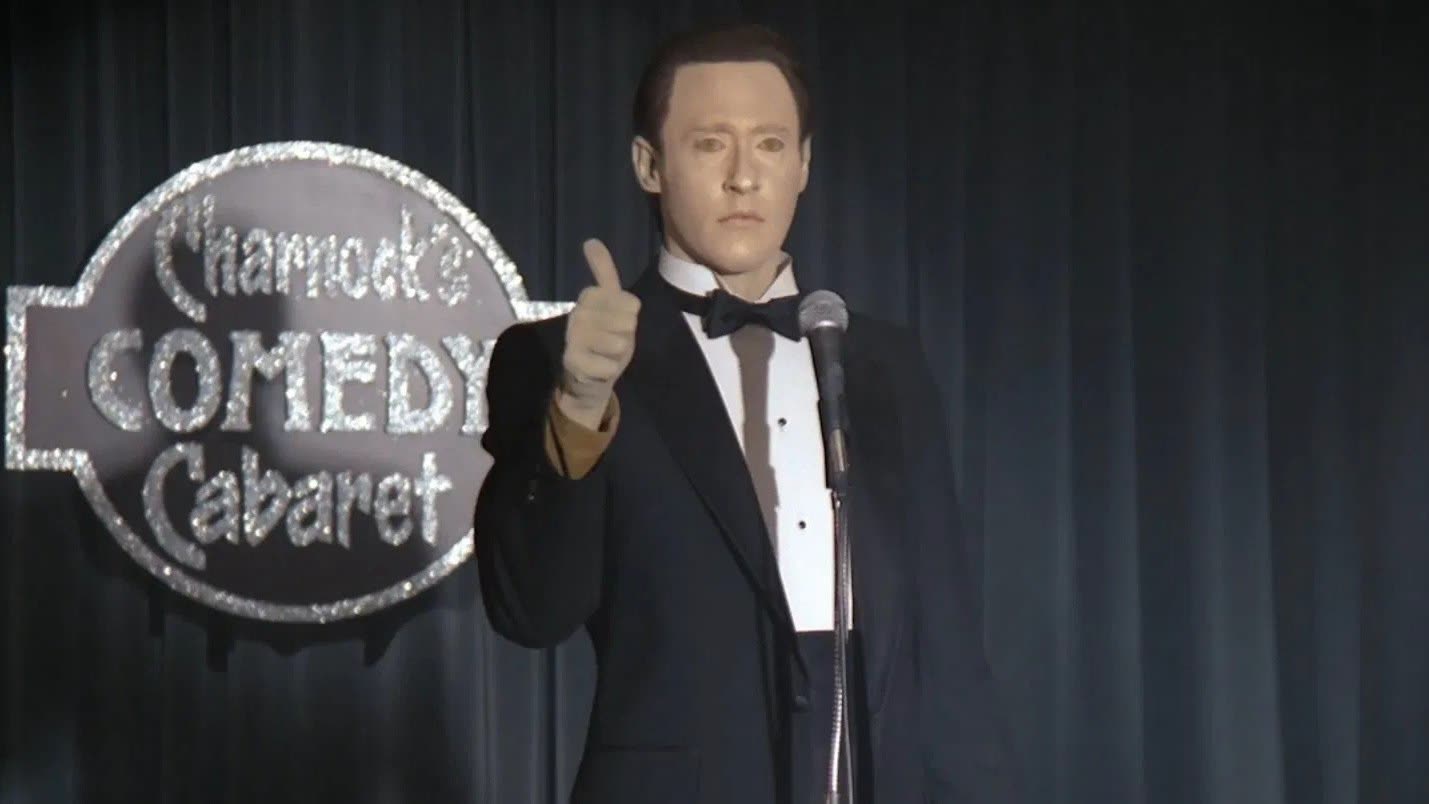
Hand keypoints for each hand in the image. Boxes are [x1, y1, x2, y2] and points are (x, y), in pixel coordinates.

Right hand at [555, 239, 640, 429]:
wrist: (586, 380)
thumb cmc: (604, 340)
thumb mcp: (611, 305)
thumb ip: (604, 273)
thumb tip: (591, 240)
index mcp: (588, 296)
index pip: (632, 304)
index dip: (630, 319)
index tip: (615, 325)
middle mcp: (578, 313)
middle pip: (628, 322)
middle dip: (625, 337)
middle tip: (609, 343)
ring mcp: (574, 337)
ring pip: (621, 343)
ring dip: (617, 356)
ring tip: (603, 355)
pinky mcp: (573, 361)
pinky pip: (610, 366)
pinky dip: (608, 371)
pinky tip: (596, 370)